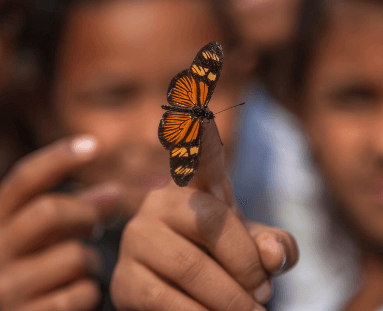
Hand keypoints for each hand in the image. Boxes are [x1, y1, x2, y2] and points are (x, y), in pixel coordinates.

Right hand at [0, 136, 121, 310]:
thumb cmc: (42, 263)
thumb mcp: (51, 231)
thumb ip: (80, 207)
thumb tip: (117, 192)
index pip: (24, 177)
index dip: (60, 157)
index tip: (93, 144)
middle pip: (49, 210)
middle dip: (85, 213)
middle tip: (96, 225)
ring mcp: (4, 290)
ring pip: (74, 255)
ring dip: (92, 260)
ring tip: (84, 268)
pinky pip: (81, 292)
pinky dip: (91, 291)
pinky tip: (79, 295)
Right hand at [110, 121, 297, 310]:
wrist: (180, 300)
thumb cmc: (220, 264)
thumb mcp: (251, 251)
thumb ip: (271, 246)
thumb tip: (272, 253)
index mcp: (194, 189)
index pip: (199, 155)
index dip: (199, 132)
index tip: (199, 105)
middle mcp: (160, 203)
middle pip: (211, 222)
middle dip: (247, 266)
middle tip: (262, 295)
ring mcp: (137, 238)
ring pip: (190, 266)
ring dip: (230, 299)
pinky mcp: (123, 279)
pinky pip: (164, 301)